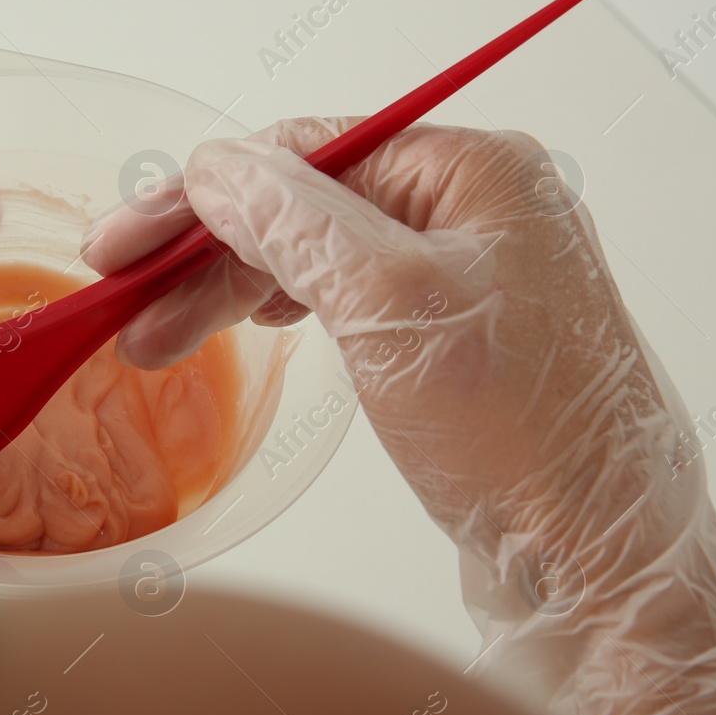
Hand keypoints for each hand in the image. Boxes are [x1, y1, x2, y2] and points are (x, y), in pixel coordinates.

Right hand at [84, 119, 715, 714]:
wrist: (593, 560)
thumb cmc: (522, 436)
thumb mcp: (390, 305)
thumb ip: (294, 222)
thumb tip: (216, 168)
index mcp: (473, 173)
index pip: (306, 154)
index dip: (202, 197)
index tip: (127, 241)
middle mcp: (472, 211)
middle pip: (303, 206)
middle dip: (205, 253)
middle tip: (121, 294)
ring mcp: (462, 276)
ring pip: (314, 258)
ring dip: (227, 292)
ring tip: (155, 341)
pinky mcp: (449, 339)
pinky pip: (342, 301)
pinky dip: (278, 315)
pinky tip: (241, 331)